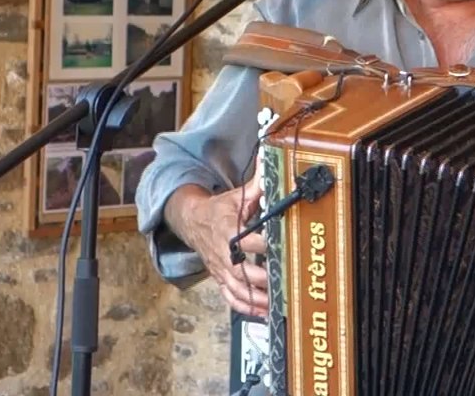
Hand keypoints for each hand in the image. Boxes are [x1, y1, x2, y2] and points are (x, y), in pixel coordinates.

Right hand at [168, 171, 268, 317]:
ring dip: (256, 299)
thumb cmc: (219, 210)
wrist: (192, 222)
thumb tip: (270, 162)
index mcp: (228, 232)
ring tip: (274, 305)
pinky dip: (245, 308)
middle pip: (241, 272)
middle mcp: (223, 255)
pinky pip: (230, 298)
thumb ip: (258, 185)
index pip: (247, 242)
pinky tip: (261, 314)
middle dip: (262, 280)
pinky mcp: (220, 278)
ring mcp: (221, 269)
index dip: (264, 246)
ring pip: (236, 290)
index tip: (281, 249)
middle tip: (283, 284)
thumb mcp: (238, 197)